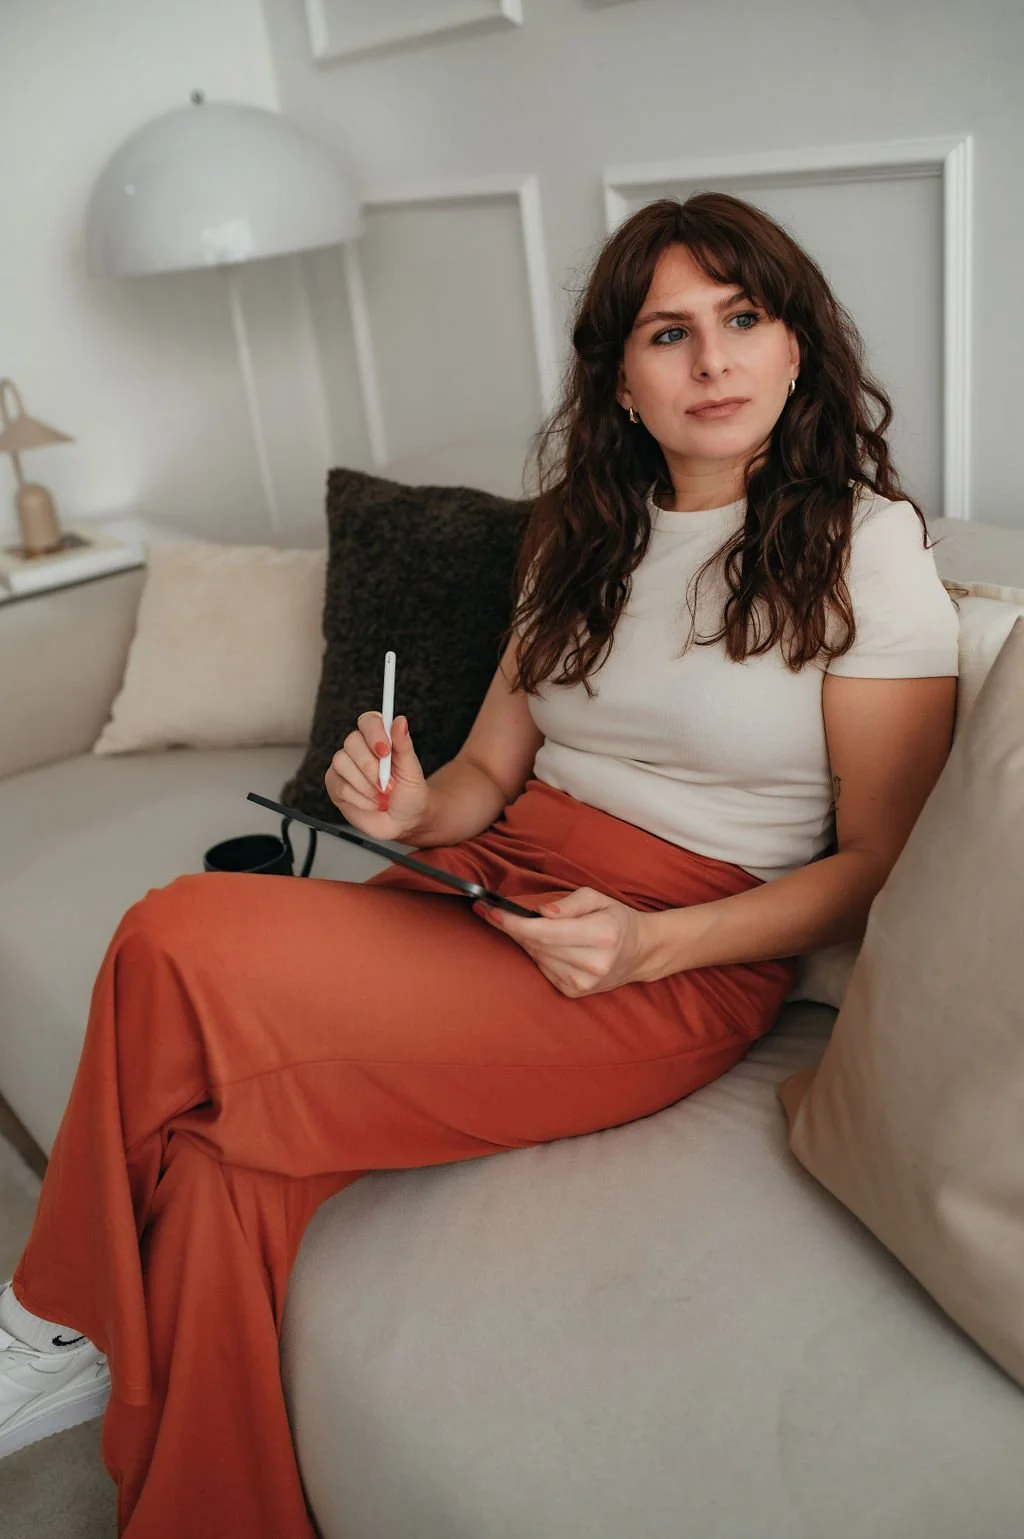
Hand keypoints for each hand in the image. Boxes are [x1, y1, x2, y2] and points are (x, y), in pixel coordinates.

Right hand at [325, 712, 431, 841]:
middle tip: (389, 785)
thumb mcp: (412, 770)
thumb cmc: (410, 794)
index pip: (368, 721)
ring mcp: (345, 766)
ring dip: (366, 785)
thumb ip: (404, 745)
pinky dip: (359, 798)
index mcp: (379, 739)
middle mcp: (359, 749)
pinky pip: (339, 785)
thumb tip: (400, 721)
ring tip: (382, 797)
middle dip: (371, 767)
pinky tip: (372, 804)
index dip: (374, 733)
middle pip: (352, 742)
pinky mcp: (335, 785)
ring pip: (342, 763)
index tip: (385, 751)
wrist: (404, 822)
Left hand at [472, 887, 655, 997]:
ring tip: (520, 924)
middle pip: (536, 944)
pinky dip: (537, 953)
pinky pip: (543, 968)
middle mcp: (593, 963)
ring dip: (524, 940)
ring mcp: (583, 982)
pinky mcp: (574, 992)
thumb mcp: (598, 898)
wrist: (639, 952)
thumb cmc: (615, 919)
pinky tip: (541, 943)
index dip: (513, 922)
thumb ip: (569, 903)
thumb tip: (542, 913)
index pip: (545, 931)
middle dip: (510, 927)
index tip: (490, 910)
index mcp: (601, 936)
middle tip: (488, 911)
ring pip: (537, 957)